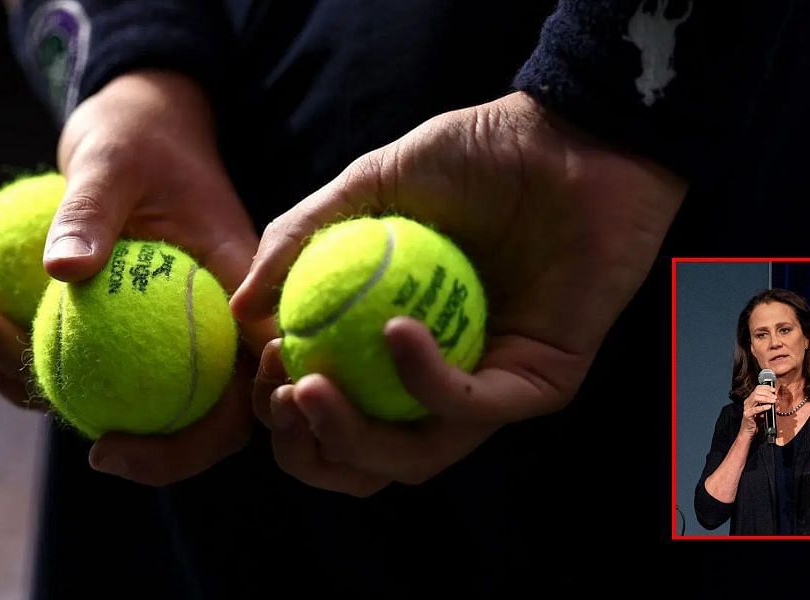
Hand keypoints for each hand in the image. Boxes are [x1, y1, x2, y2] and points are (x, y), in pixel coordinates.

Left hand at [0, 70, 258, 485]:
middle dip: (155, 452)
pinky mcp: (123, 325)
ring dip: (59, 396)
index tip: (152, 436)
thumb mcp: (111, 159)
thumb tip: (62, 270)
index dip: (213, 431)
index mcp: (237, 292)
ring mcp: (170, 329)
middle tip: (97, 455)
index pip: (247, 383)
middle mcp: (212, 323)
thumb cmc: (137, 134)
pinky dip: (31, 361)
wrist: (133, 122)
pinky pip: (83, 361)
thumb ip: (90, 211)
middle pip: (204, 415)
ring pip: (134, 397)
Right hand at [233, 91, 685, 495]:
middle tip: (282, 398)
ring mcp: (490, 388)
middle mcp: (440, 380)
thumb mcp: (371, 183)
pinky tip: (394, 331)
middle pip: (366, 458)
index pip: (333, 409)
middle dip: (310, 448)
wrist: (571, 136)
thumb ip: (301, 237)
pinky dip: (424, 381)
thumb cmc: (478, 155)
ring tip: (310, 388)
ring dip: (353, 437)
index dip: (285, 409)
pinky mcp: (539, 386)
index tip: (259, 363)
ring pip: (416, 457)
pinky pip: (473, 408)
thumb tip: (238, 310)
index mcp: (395, 345)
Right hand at [740, 384, 776, 436]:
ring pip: (756, 398)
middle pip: (757, 392)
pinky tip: (769, 407)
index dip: (766, 387)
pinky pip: (755, 409)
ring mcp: (747, 408)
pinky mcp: (747, 414)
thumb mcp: (764, 412)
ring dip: (766, 398)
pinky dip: (763, 407)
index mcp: (751, 400)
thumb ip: (770, 407)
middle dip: (767, 393)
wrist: (748, 431)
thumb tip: (778, 403)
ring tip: (773, 401)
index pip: (757, 389)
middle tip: (775, 397)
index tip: (773, 389)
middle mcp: (748, 402)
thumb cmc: (756, 421)